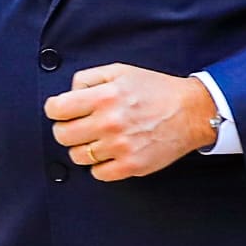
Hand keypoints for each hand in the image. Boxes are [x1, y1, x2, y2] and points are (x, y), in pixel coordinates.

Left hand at [45, 64, 216, 180]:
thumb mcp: (120, 71)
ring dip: (84, 148)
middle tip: (79, 127)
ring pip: (78, 156)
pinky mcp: (131, 165)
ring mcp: (120, 146)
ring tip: (98, 139)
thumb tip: (68, 94)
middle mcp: (110, 122)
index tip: (61, 111)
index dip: (55, 110)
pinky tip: (109, 153)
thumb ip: (88, 79)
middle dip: (66, 130)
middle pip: (62, 135)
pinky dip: (100, 166)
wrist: (190, 112)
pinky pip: (97, 174)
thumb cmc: (155, 90)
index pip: (57, 109)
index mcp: (104, 96)